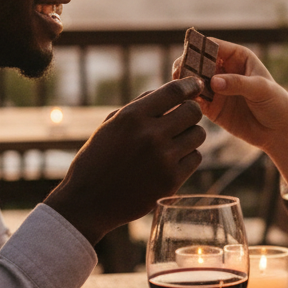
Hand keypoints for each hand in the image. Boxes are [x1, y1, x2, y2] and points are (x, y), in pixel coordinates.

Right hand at [44, 78, 205, 244]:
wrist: (88, 202)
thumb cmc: (97, 159)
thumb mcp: (111, 125)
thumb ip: (140, 106)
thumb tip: (172, 92)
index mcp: (132, 117)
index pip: (174, 91)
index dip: (189, 85)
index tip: (195, 86)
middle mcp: (150, 135)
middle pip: (193, 111)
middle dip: (191, 112)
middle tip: (184, 118)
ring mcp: (163, 159)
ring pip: (198, 135)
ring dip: (190, 135)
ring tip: (175, 141)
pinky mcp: (171, 181)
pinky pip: (195, 158)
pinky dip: (187, 158)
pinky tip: (172, 161)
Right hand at [173, 39, 287, 153]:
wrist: (279, 132)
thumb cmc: (276, 104)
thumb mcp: (261, 89)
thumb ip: (238, 84)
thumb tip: (213, 82)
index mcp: (237, 57)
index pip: (213, 46)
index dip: (199, 48)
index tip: (189, 56)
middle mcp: (224, 70)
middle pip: (198, 62)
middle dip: (187, 65)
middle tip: (179, 73)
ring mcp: (216, 89)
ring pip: (193, 81)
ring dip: (185, 84)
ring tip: (182, 90)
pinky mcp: (211, 108)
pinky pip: (195, 101)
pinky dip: (188, 101)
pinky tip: (186, 104)